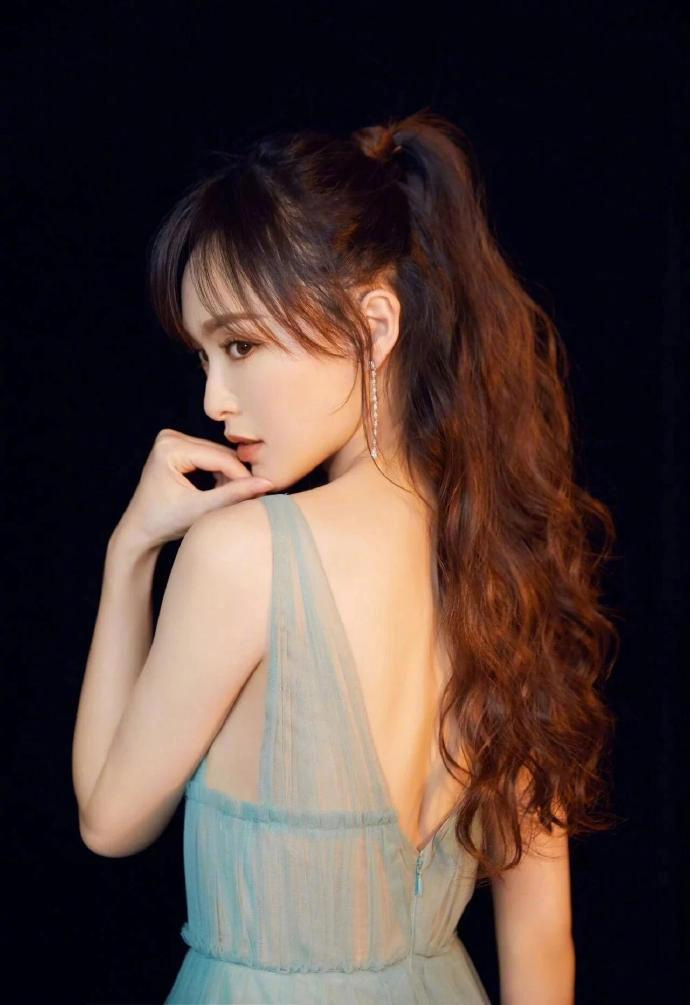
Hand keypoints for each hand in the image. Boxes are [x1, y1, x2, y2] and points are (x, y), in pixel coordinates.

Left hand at [114, 428, 273, 550]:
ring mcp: (172, 440)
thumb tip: (267, 484)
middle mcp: (169, 437)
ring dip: (229, 475)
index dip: (242, 475)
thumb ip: (234, 495)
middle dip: (237, 475)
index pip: (218, 458)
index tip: (263, 492)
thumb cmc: (165, 522)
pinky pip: (209, 457)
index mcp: (169, 447)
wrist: (139, 530)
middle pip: (218, 454)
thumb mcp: (201, 509)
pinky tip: (222, 492)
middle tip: (255, 496)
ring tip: (237, 498)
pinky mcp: (176, 447)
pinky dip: (219, 474)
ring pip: (217, 455)